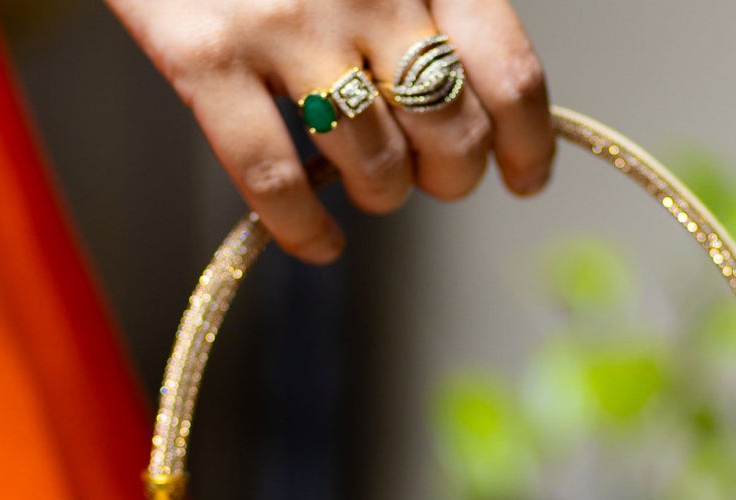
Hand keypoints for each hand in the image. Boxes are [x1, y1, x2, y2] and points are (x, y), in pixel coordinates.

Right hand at [107, 0, 553, 262]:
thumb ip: (427, 0)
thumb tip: (473, 102)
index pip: (509, 73)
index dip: (529, 144)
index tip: (526, 178)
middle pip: (451, 133)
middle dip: (452, 176)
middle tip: (428, 174)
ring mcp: (286, 25)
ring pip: (376, 166)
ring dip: (382, 196)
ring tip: (366, 188)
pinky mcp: (206, 55)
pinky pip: (276, 181)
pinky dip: (305, 230)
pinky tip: (318, 240)